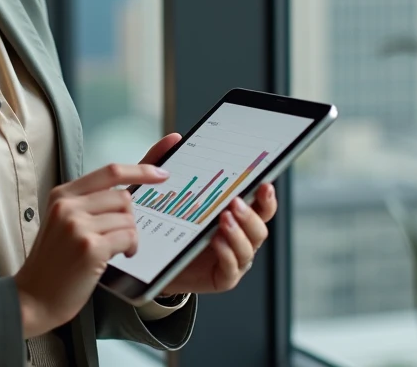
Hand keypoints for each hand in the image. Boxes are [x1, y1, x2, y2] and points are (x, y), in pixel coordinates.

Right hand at [14, 162, 169, 337]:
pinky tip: (120, 256)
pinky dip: (131, 248)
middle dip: (128, 217)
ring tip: (115, 249)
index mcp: (62, 194)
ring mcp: (78, 226)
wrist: (34, 297)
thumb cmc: (53, 262)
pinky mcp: (90, 248)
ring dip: (129, 236)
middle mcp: (68, 206)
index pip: (109, 172)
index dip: (139, 170)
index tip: (159, 174)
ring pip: (128, 219)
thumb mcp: (61, 221)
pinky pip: (128, 238)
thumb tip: (126, 194)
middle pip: (123, 197)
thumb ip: (87, 203)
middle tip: (118, 235)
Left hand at [138, 133, 277, 296]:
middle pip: (260, 225)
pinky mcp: (222, 277)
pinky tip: (217, 242)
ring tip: (223, 220)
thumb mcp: (159, 191)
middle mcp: (239, 235)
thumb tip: (175, 138)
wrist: (150, 262)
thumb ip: (163, 162)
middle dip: (252, 213)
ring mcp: (234, 257)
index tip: (264, 181)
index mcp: (233, 213)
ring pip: (250, 246)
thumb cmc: (163, 222)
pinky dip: (228, 254)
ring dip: (240, 233)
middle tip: (234, 202)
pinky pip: (233, 269)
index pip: (260, 202)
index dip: (266, 194)